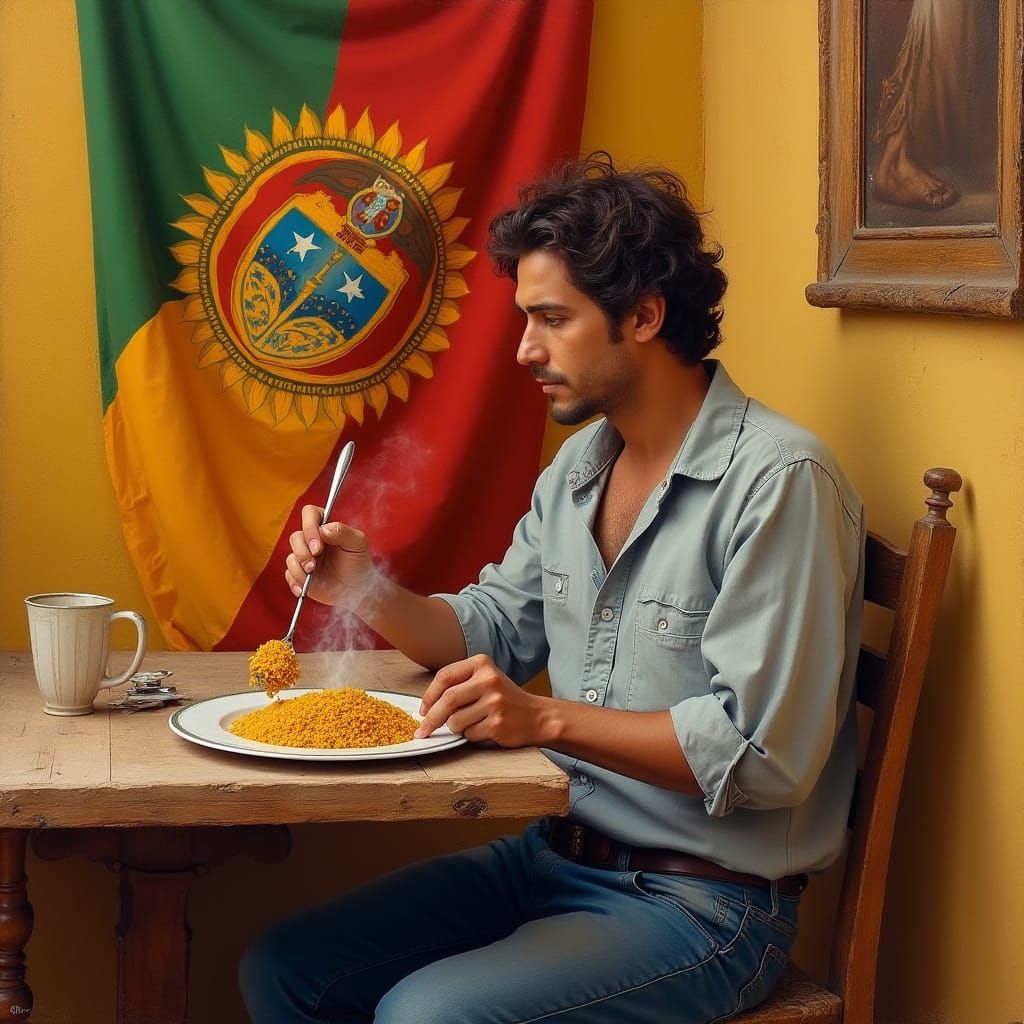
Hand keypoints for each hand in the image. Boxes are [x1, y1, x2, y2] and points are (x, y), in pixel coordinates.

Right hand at [285, 505, 376, 609]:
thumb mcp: (358, 544)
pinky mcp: (300, 574)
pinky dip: (295, 582)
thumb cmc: (359, 563)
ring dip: (298, 569)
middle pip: (295, 537)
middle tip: (313, 566)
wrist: (357, 589)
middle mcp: (312, 540)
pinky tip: (304, 588)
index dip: (309, 527)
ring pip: (290, 557)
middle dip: (302, 553)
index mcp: (326, 528)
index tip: (318, 547)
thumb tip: (324, 529)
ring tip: (311, 577)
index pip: (310, 514)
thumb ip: (343, 532)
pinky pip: (289, 575)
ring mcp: (305, 557)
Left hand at [414, 654, 548, 745]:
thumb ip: (460, 685)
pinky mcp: (497, 723)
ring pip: (456, 720)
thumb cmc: (506, 700)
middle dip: (431, 718)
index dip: (429, 695)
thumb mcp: (485, 680)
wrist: (537, 716)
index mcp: (482, 664)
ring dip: (456, 728)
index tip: (423, 709)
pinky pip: (469, 734)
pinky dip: (470, 736)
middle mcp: (489, 679)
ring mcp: (495, 702)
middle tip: (423, 730)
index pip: (445, 676)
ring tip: (471, 723)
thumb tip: (427, 706)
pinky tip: (485, 729)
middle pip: (447, 699)